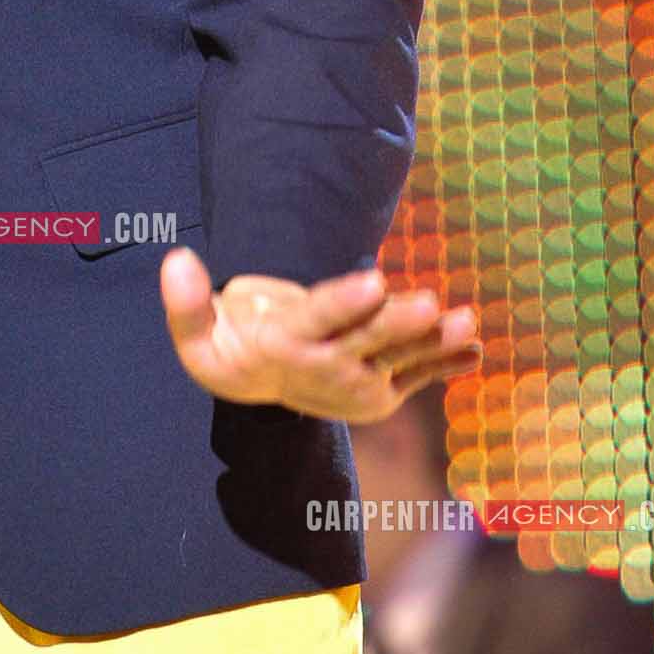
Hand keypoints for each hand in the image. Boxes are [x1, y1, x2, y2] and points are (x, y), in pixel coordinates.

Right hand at [160, 254, 479, 421]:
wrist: (261, 395)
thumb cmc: (227, 351)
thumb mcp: (196, 337)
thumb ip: (187, 303)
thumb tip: (175, 259)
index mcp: (287, 345)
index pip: (320, 319)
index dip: (346, 301)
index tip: (374, 280)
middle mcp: (328, 367)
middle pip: (368, 339)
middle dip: (399, 322)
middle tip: (431, 304)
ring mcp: (360, 382)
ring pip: (402, 357)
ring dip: (438, 342)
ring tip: (469, 326)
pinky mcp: (383, 390)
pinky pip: (419, 375)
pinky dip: (449, 363)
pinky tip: (478, 348)